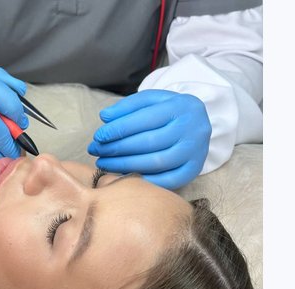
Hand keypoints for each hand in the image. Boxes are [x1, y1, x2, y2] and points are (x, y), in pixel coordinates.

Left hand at [87, 90, 211, 188]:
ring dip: (125, 165)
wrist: (198, 124)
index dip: (118, 129)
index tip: (98, 136)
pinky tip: (123, 176)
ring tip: (104, 163)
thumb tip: (105, 117)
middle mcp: (192, 129)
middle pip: (149, 142)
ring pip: (157, 162)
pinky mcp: (194, 170)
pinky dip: (144, 180)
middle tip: (97, 151)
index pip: (144, 118)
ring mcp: (195, 151)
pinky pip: (167, 180)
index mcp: (181, 106)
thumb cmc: (168, 112)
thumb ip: (128, 106)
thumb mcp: (152, 101)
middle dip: (118, 148)